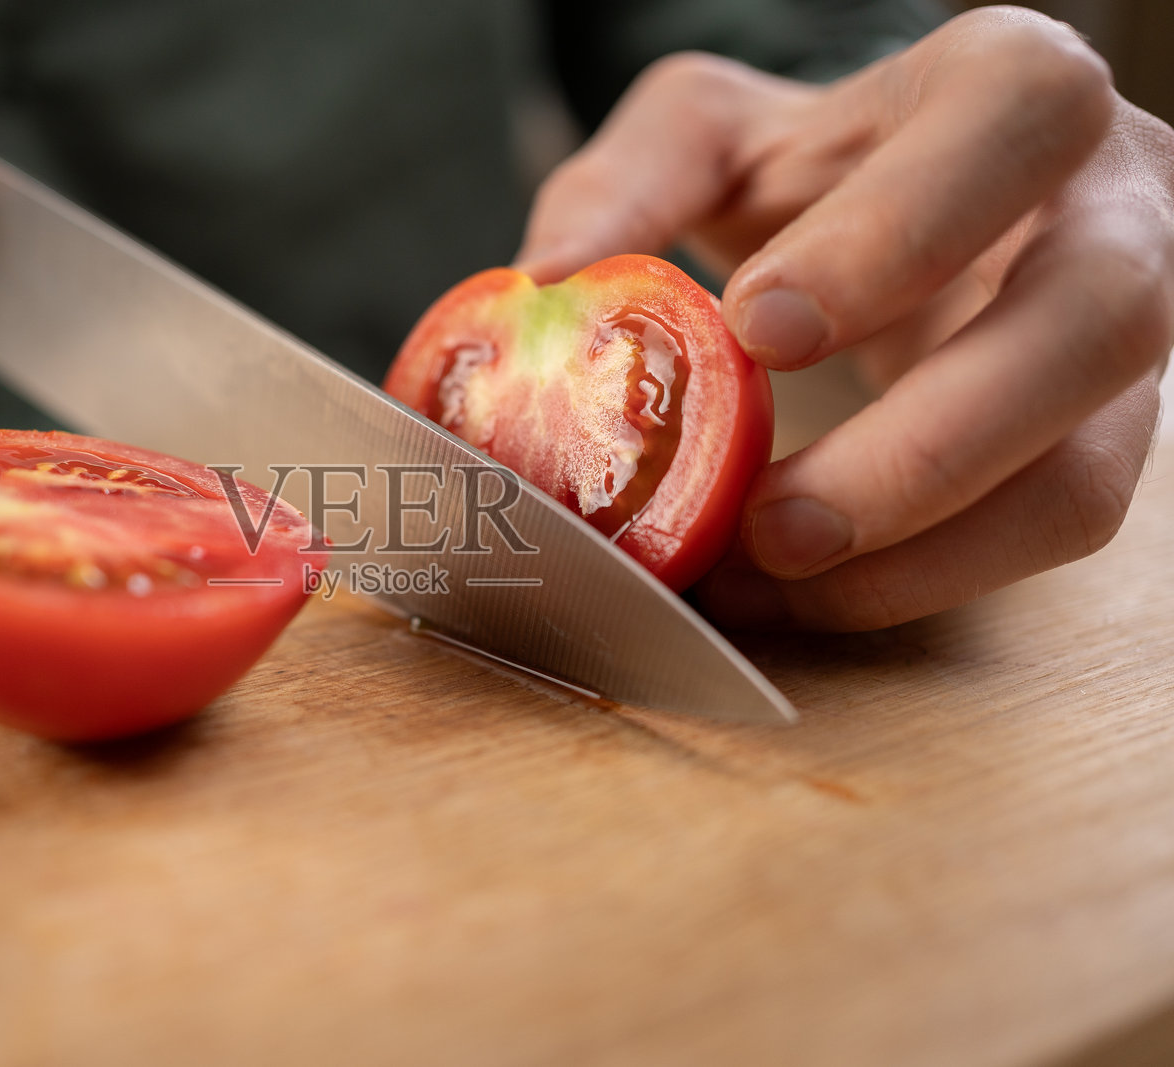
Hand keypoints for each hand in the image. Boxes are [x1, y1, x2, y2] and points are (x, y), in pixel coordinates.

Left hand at [516, 5, 1173, 630]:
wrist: (906, 220)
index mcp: (1012, 88)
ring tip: (769, 571)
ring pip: (1087, 469)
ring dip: (922, 548)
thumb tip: (548, 285)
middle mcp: (1106, 208)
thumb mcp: (711, 135)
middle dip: (925, 447)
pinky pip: (1045, 534)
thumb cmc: (815, 170)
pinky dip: (917, 580)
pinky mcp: (1097, 439)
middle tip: (772, 521)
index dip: (893, 235)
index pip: (1009, 125)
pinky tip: (799, 591)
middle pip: (1090, 322)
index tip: (757, 327)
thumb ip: (628, 186)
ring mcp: (1121, 339)